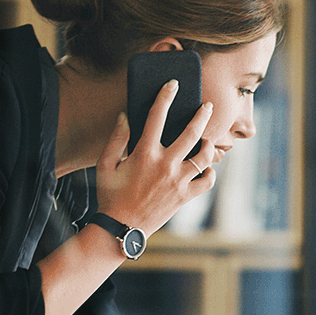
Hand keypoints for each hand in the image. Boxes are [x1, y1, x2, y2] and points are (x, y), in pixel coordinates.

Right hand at [95, 79, 215, 235]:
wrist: (120, 229)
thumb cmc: (110, 195)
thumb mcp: (105, 165)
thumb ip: (116, 138)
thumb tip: (125, 115)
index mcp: (144, 153)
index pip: (157, 117)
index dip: (165, 97)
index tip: (173, 85)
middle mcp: (165, 164)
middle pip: (192, 132)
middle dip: (202, 115)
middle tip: (207, 106)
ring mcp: (178, 181)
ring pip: (205, 156)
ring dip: (209, 144)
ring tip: (207, 139)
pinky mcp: (185, 197)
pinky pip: (207, 181)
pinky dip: (210, 172)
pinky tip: (205, 168)